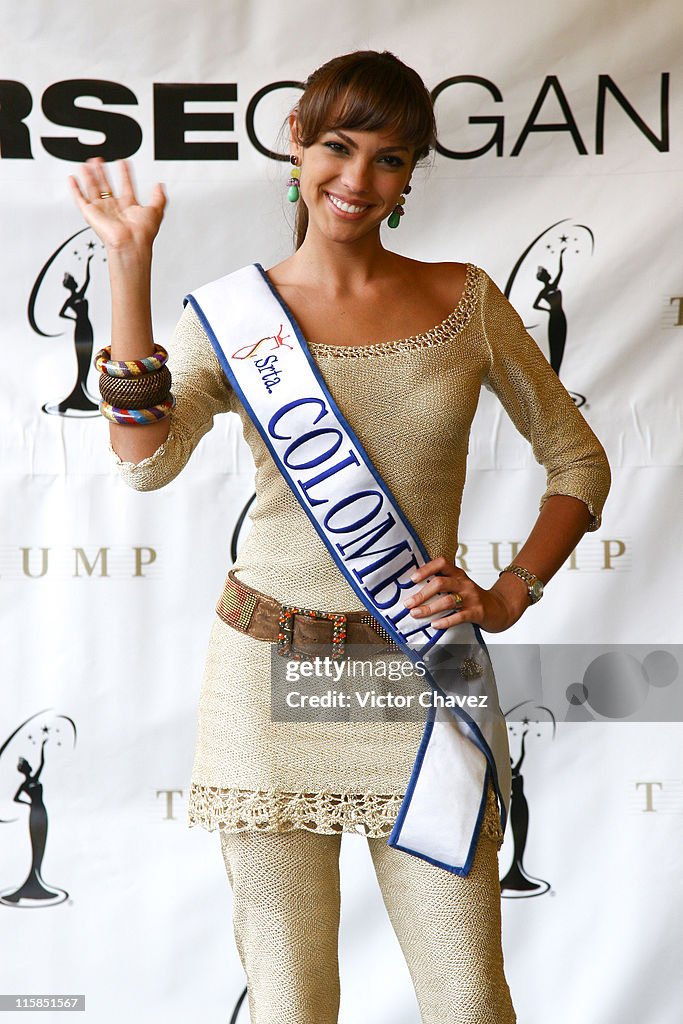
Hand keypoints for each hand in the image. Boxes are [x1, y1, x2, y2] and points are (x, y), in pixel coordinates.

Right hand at [68, 157, 165, 254]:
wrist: (130, 243)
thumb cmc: (142, 233)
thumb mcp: (156, 211)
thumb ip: (159, 197)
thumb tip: (160, 186)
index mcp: (129, 207)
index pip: (126, 186)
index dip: (125, 174)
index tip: (123, 162)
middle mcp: (114, 208)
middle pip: (106, 185)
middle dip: (103, 172)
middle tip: (99, 160)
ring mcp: (102, 210)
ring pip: (93, 188)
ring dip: (89, 176)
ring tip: (87, 163)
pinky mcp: (90, 214)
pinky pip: (80, 199)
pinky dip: (75, 188)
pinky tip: (73, 178)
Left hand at [403, 555, 526, 633]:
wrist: (500, 609)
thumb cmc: (474, 598)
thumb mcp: (459, 586)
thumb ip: (442, 585)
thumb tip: (414, 592)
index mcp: (458, 574)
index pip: (441, 563)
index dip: (426, 569)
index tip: (412, 579)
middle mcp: (464, 583)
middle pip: (441, 583)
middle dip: (422, 594)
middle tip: (408, 603)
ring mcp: (471, 597)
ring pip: (447, 600)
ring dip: (429, 608)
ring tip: (416, 614)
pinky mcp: (477, 612)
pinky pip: (459, 616)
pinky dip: (445, 621)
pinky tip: (435, 625)